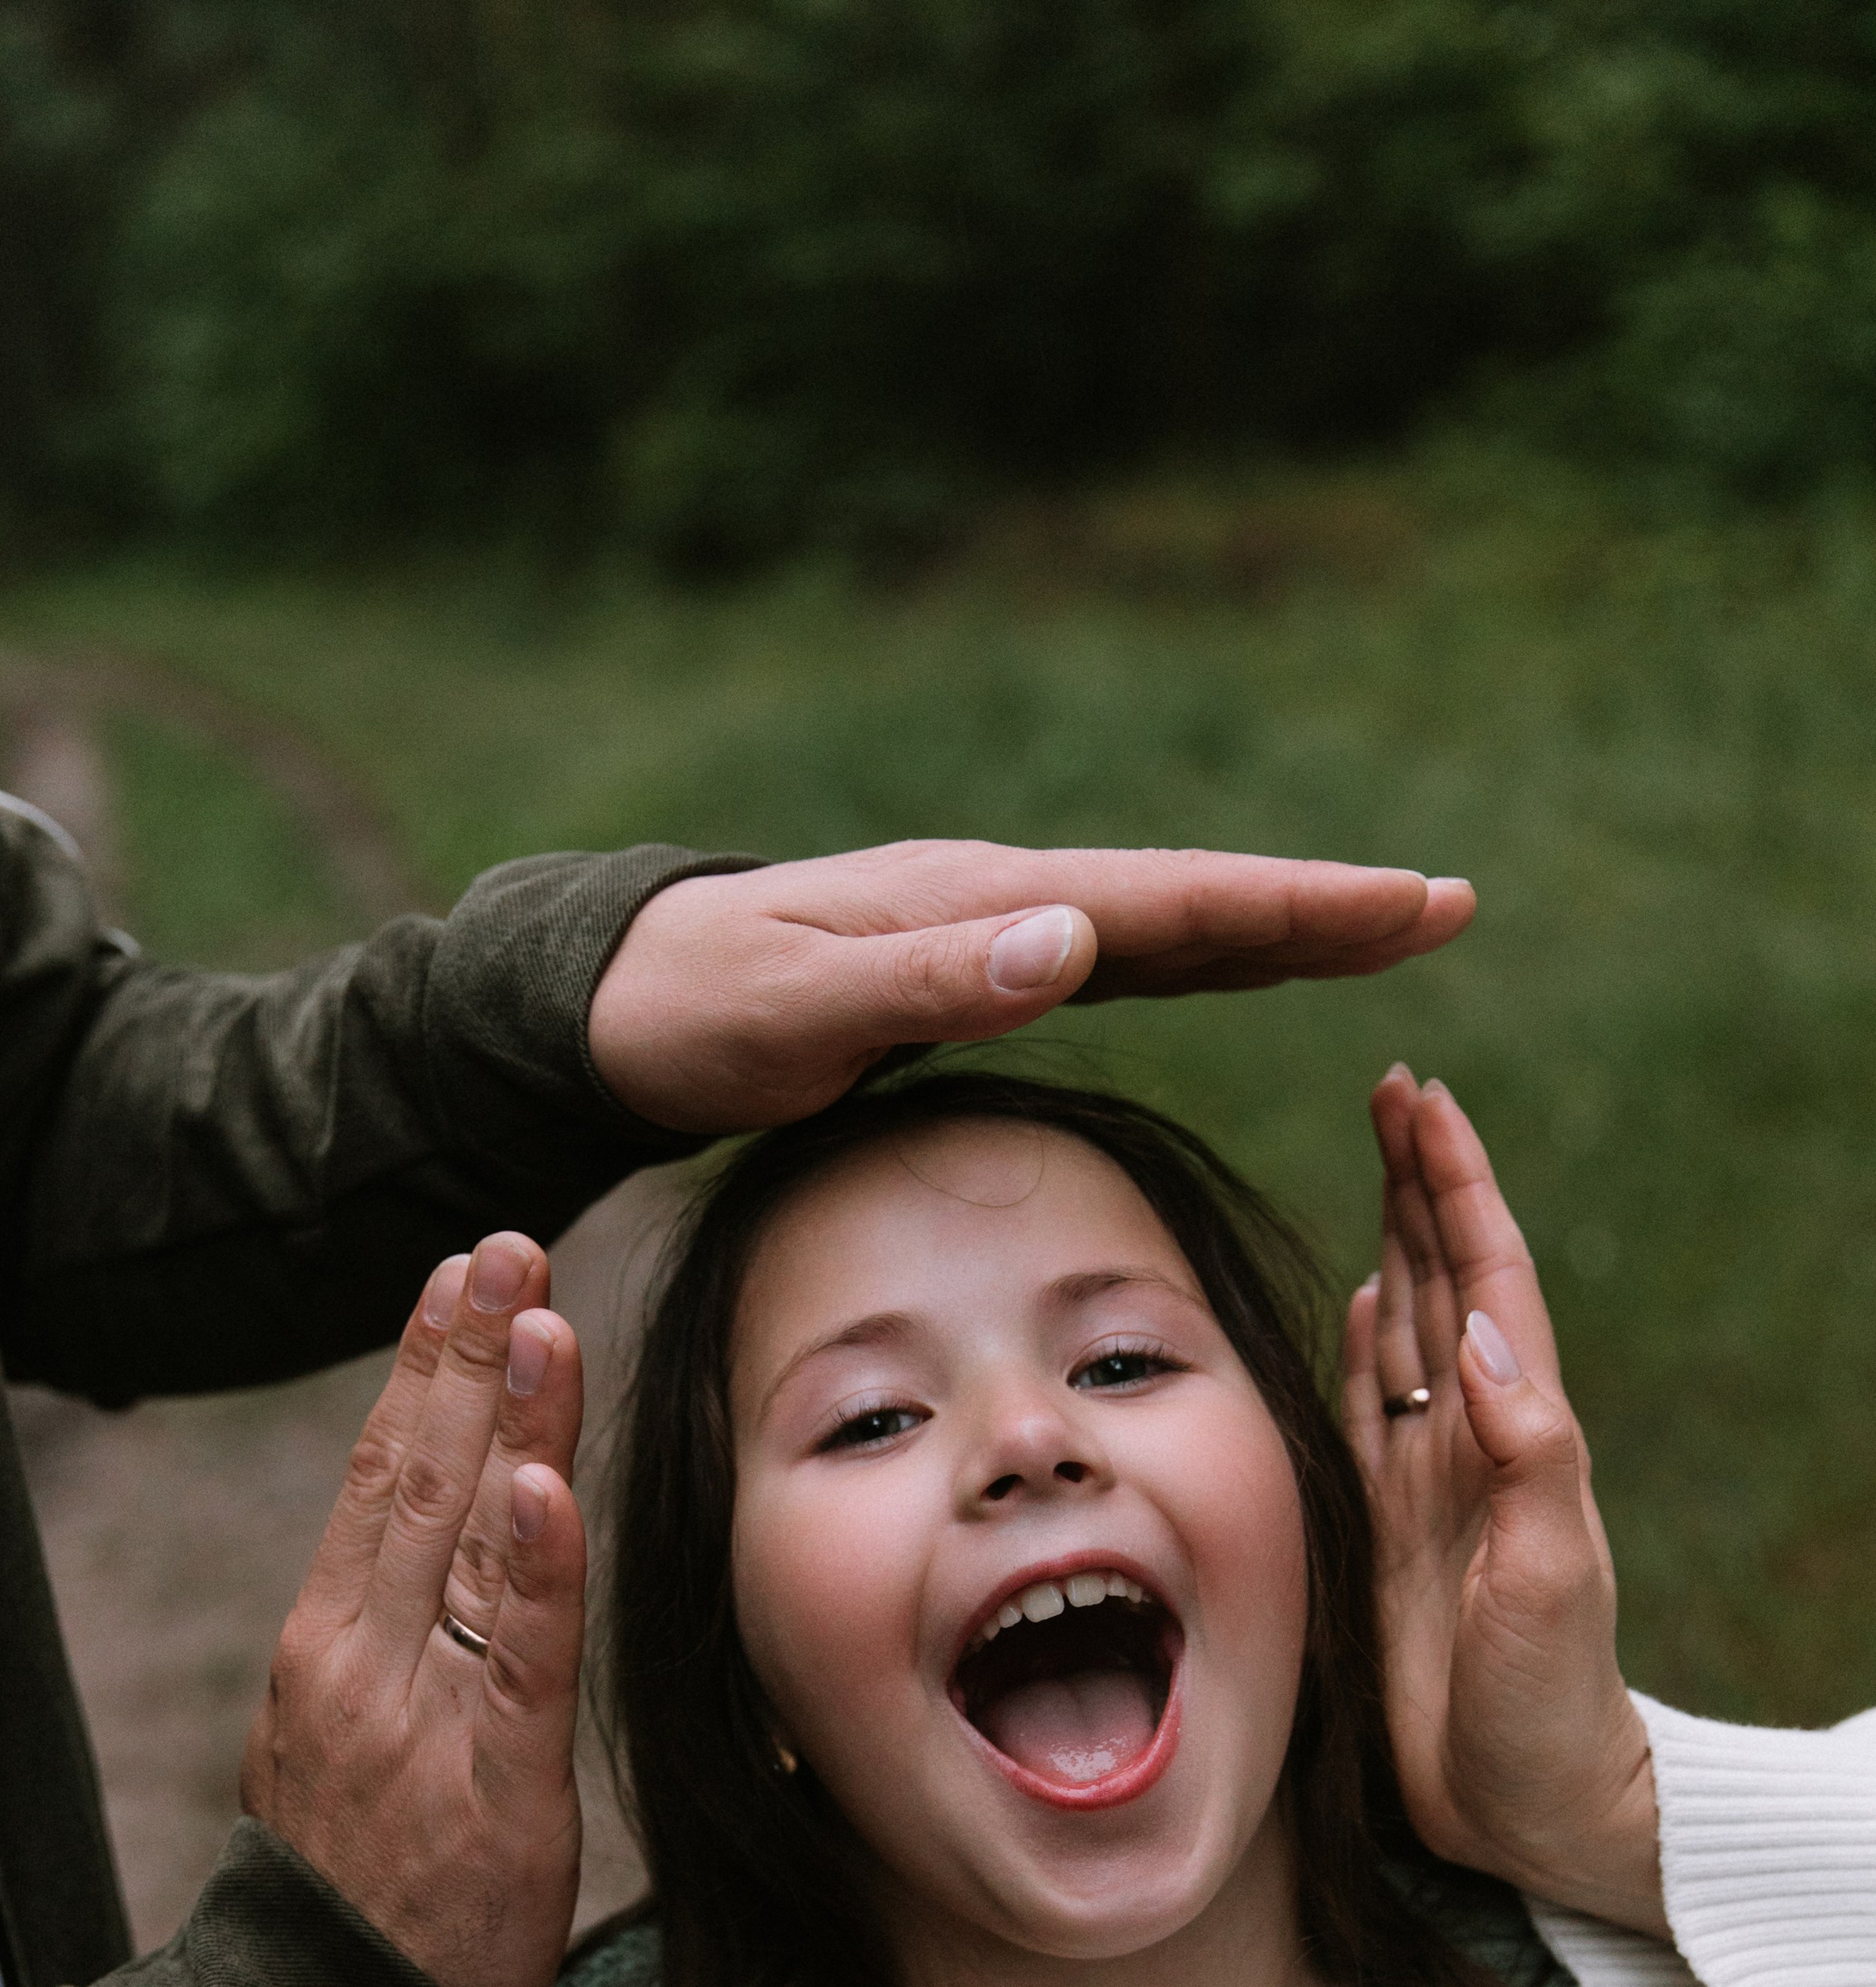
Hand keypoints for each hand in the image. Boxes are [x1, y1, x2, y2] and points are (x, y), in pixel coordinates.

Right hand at [239, 1233, 586, 1986]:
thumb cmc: (356, 1896)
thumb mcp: (355, 1741)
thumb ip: (405, 1641)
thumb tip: (473, 1541)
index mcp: (330, 1645)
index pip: (384, 1478)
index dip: (430, 1369)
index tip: (466, 1271)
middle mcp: (360, 1662)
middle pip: (416, 1479)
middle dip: (465, 1353)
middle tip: (505, 1243)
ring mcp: (416, 1721)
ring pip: (464, 1543)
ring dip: (506, 1420)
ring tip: (537, 1312)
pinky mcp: (490, 1786)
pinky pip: (517, 1659)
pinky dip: (533, 1568)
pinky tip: (545, 1483)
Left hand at [589, 844, 1475, 1131]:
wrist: (605, 1003)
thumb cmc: (688, 1015)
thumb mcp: (793, 1014)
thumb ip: (929, 986)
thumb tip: (1078, 943)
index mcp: (982, 907)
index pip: (1172, 906)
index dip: (1300, 909)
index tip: (1413, 905)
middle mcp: (1001, 906)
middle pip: (1194, 904)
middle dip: (1323, 908)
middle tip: (1448, 904)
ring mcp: (988, 935)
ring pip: (1165, 932)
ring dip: (1274, 931)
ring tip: (1382, 930)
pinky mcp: (967, 973)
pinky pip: (1112, 967)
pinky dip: (1193, 963)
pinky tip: (1230, 969)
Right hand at [1343, 1065, 1662, 1936]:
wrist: (1531, 1805)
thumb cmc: (1551, 1703)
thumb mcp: (1552, 1576)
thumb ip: (1528, 1454)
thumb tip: (1481, 1334)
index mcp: (1516, 1437)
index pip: (1486, 1280)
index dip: (1455, 1186)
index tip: (1424, 1100)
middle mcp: (1471, 1445)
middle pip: (1443, 1281)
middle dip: (1418, 1183)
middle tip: (1394, 1092)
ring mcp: (1430, 1485)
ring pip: (1407, 1330)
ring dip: (1395, 1241)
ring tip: (1379, 1164)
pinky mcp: (1388, 1533)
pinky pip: (1370, 1415)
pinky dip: (1364, 1347)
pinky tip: (1361, 1300)